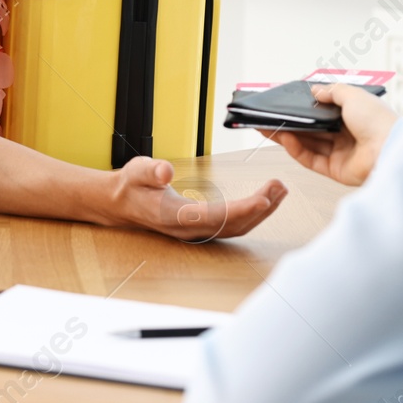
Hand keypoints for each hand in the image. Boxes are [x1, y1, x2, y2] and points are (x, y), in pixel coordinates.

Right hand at [103, 156, 287, 241]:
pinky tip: (264, 201)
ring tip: (280, 192)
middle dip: (260, 208)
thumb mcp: (136, 171)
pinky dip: (252, 214)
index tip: (264, 200)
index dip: (241, 210)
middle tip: (280, 187)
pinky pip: (233, 226)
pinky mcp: (202, 227)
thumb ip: (151, 171)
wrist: (121, 203)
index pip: (215, 216)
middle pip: (233, 225)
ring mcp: (197, 231)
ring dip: (261, 212)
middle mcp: (189, 228)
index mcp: (174, 215)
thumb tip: (165, 171)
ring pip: (236, 228)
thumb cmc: (131, 186)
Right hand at [271, 83, 398, 186]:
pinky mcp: (336, 170)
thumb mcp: (352, 95)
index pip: (323, 112)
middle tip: (267, 119)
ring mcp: (341, 154)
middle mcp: (347, 135)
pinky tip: (285, 138)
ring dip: (287, 136)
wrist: (390, 149)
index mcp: (354, 117)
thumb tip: (315, 90)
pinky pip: (311, 159)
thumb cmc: (377, 120)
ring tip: (267, 127)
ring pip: (307, 144)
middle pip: (311, 130)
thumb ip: (331, 92)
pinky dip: (296, 149)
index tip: (284, 106)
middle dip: (289, 124)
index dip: (304, 109)